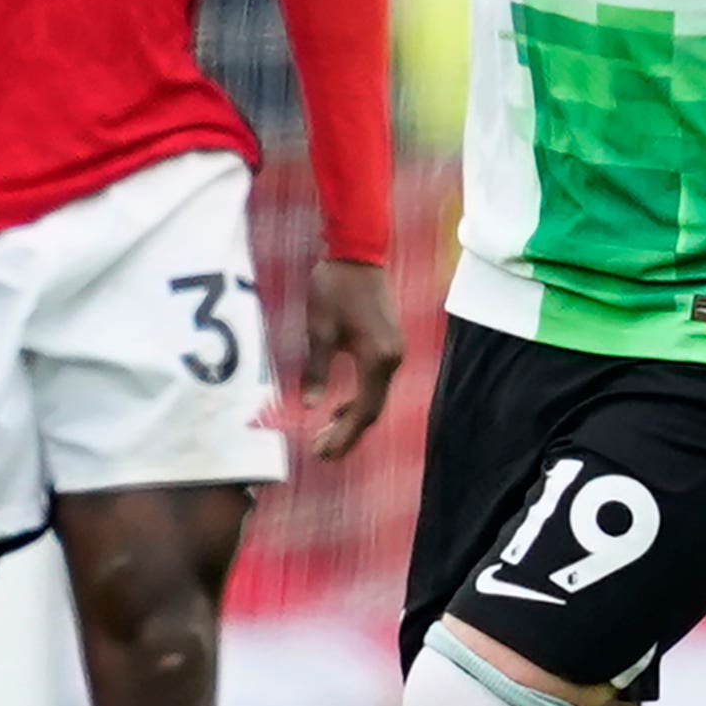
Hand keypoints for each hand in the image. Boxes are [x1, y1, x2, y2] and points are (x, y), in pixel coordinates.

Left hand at [302, 259, 403, 460]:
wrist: (357, 253)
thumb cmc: (334, 287)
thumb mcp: (319, 330)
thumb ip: (317, 370)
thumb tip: (310, 405)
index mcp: (377, 359)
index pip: (363, 411)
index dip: (343, 436)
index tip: (322, 453)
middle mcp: (393, 360)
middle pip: (373, 409)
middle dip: (348, 434)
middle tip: (321, 453)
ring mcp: (394, 352)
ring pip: (375, 398)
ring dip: (353, 419)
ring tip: (326, 435)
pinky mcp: (389, 345)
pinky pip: (376, 383)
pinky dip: (359, 400)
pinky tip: (339, 407)